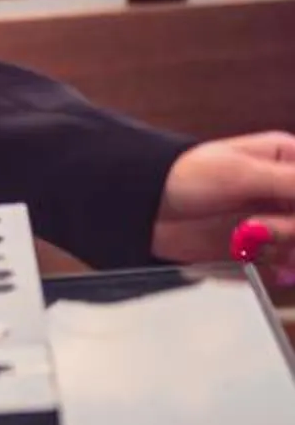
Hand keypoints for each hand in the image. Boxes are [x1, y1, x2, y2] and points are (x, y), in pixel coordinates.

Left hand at [152, 132, 294, 282]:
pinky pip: (288, 265)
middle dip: (291, 230)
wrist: (145, 209)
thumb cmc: (184, 176)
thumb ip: (293, 182)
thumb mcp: (242, 174)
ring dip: (287, 250)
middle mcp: (288, 190)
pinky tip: (251, 256)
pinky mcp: (265, 249)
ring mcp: (278, 221)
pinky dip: (276, 266)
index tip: (287, 215)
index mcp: (288, 159)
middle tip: (260, 229)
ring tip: (249, 240)